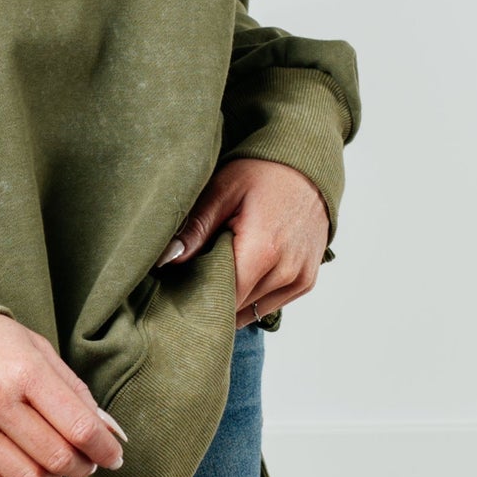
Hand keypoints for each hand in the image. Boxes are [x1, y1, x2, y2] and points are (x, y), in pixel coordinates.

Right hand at [0, 315, 124, 476]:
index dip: (105, 450)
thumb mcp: (38, 350)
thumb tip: (110, 433)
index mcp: (24, 371)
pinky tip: (23, 475)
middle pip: (57, 457)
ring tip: (53, 467)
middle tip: (85, 461)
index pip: (80, 427)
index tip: (113, 457)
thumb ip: (75, 392)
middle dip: (82, 466)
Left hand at [163, 157, 328, 325]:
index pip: (221, 298)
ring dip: (233, 298)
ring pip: (252, 310)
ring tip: (218, 271)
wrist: (310, 166)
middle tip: (193, 274)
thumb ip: (196, 228)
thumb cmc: (263, 174)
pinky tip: (241, 274)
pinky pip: (271, 304)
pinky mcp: (306, 281)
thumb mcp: (223, 191)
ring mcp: (300, 279)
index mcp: (262, 252)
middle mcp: (286, 272)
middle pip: (235, 306)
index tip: (178, 284)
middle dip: (212, 295)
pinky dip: (252, 295)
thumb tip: (166, 259)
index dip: (196, 295)